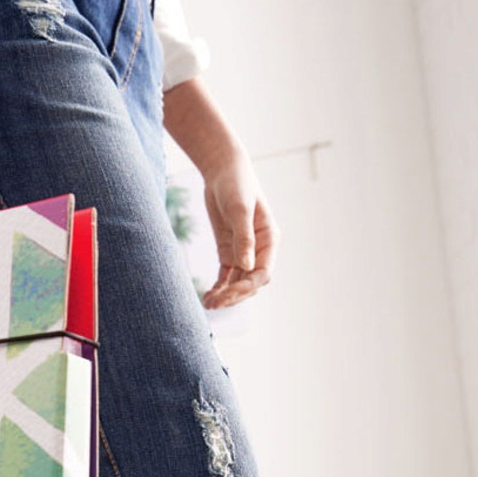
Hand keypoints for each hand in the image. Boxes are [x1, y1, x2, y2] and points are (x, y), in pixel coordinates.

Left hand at [200, 151, 277, 309]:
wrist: (223, 171)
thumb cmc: (236, 186)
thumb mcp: (239, 210)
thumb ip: (243, 238)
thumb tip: (246, 267)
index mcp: (269, 239)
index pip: (263, 272)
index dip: (248, 285)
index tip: (229, 293)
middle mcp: (259, 249)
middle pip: (251, 282)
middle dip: (235, 295)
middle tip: (215, 304)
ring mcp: (243, 251)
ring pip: (238, 282)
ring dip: (226, 295)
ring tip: (209, 305)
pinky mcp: (228, 250)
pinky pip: (226, 275)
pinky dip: (219, 287)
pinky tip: (208, 297)